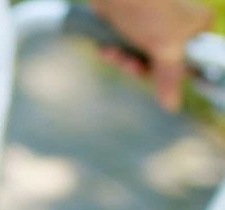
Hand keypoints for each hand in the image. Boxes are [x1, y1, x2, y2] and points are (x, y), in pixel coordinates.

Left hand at [92, 0, 211, 110]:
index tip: (156, 77)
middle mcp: (178, 24)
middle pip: (160, 63)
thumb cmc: (148, 8)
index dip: (170, 74)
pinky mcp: (130, 24)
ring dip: (123, 60)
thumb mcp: (165, 48)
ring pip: (139, 57)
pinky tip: (105, 48)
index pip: (190, 62)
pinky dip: (113, 51)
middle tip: (130, 64)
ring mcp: (152, 24)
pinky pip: (124, 47)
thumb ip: (170, 79)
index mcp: (198, 25)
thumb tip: (172, 107)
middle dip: (139, 67)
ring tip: (114, 53)